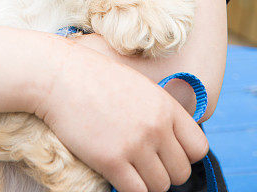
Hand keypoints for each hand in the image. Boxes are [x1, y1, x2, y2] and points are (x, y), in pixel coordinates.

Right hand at [35, 41, 208, 191]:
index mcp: (165, 105)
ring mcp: (135, 144)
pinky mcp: (112, 161)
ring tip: (128, 166)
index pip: (198, 148)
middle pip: (181, 172)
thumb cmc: (92, 77)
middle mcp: (156, 126)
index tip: (165, 152)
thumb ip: (158, 110)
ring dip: (146, 182)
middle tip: (142, 162)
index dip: (183, 155)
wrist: (58, 75)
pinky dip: (129, 189)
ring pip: (160, 187)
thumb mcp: (136, 84)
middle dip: (163, 171)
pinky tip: (115, 174)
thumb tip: (171, 139)